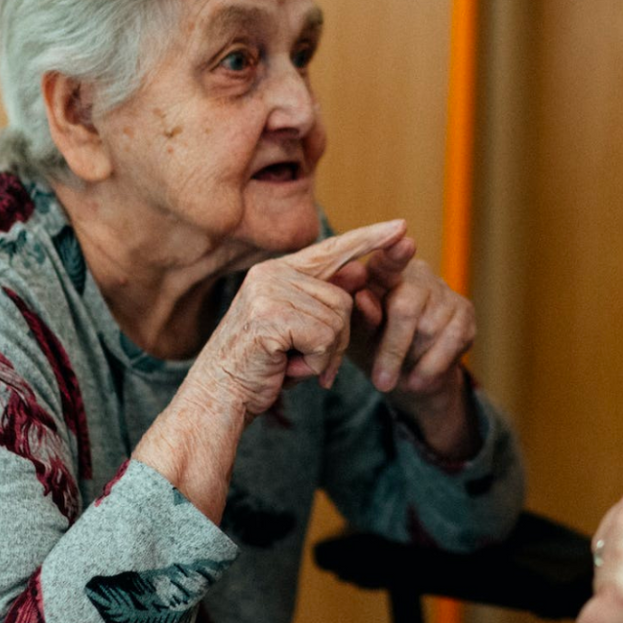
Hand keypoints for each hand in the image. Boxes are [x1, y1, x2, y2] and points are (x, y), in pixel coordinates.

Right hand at [187, 219, 410, 419]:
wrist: (220, 396)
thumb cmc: (261, 367)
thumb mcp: (300, 332)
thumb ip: (324, 304)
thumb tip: (360, 273)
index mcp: (277, 271)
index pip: (331, 249)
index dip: (369, 239)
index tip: (402, 227)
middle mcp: (271, 273)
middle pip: (344, 299)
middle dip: (337, 340)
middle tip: (309, 361)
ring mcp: (269, 291)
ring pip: (337, 320)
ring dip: (325, 355)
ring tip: (294, 365)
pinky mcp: (271, 316)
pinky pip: (324, 339)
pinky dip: (316, 364)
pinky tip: (289, 369)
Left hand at [331, 244, 478, 457]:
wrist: (406, 376)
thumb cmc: (371, 346)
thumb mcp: (357, 337)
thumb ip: (360, 317)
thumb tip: (362, 296)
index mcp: (381, 272)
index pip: (387, 260)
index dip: (396, 253)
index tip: (405, 243)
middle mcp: (415, 274)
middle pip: (406, 307)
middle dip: (393, 349)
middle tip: (381, 381)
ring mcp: (443, 291)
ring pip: (429, 329)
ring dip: (411, 361)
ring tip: (398, 376)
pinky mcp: (465, 311)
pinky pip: (451, 341)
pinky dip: (432, 367)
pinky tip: (419, 379)